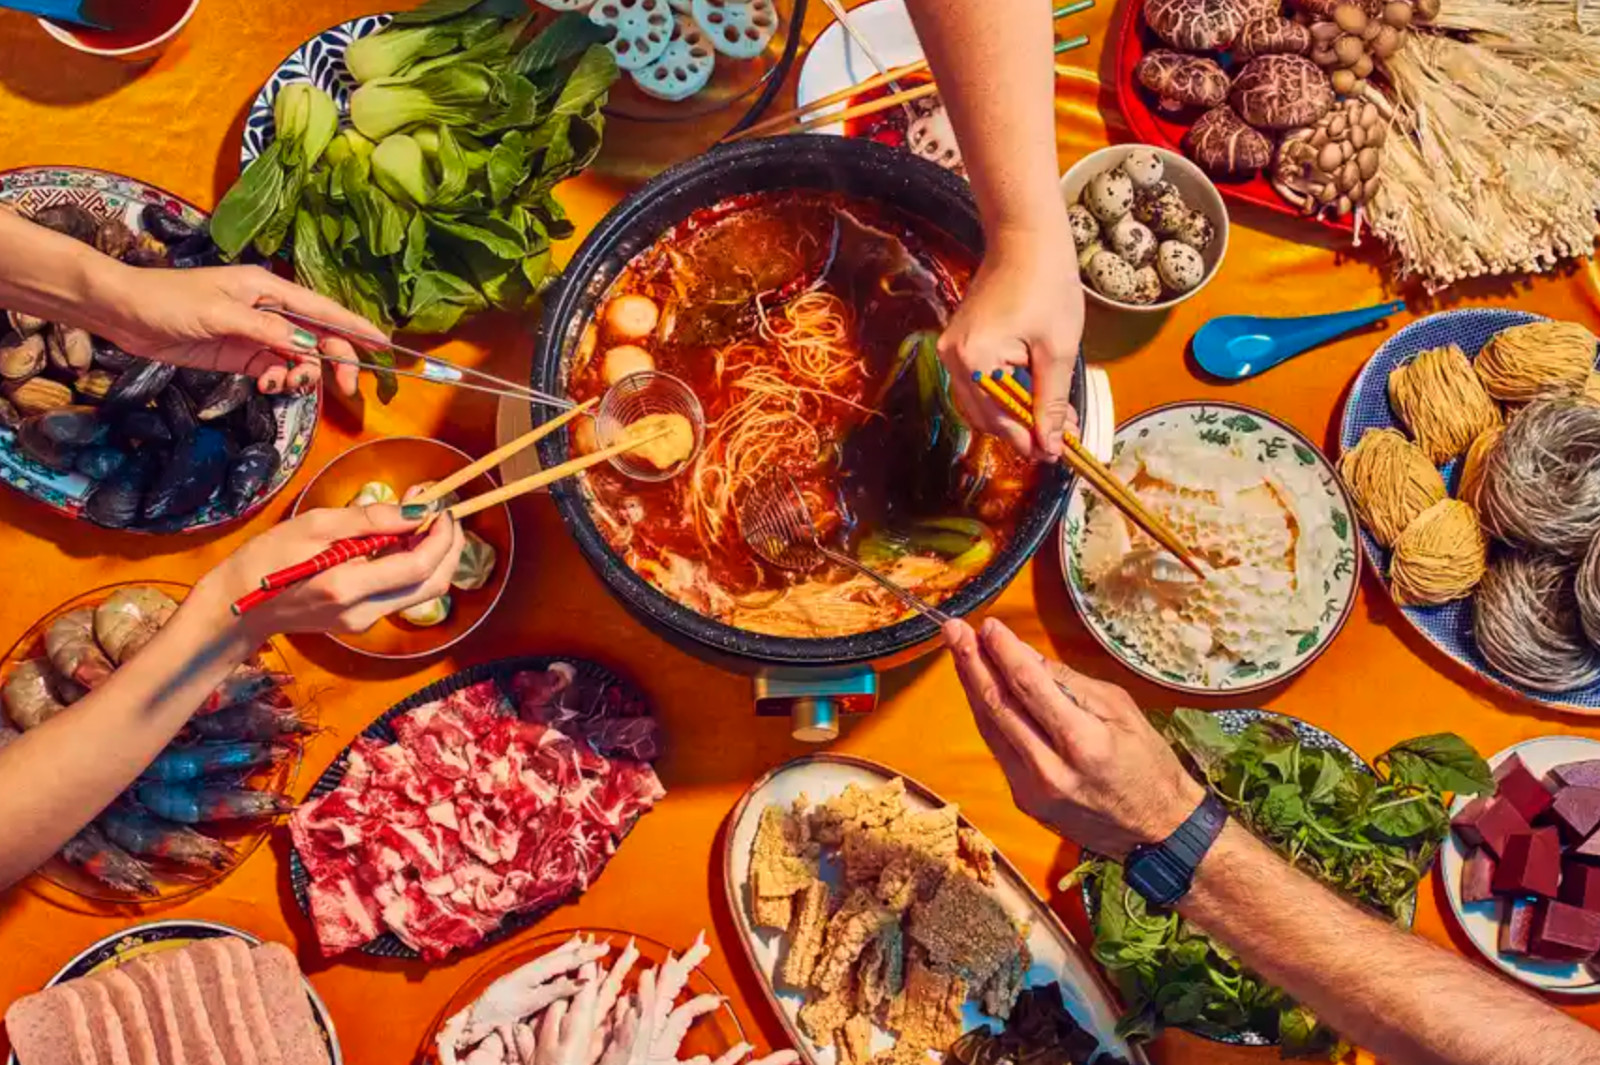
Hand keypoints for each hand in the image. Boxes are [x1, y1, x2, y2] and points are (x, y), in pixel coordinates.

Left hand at [94, 263, 380, 396]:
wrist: (124, 313)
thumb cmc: (168, 301)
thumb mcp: (219, 315)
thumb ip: (266, 331)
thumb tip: (306, 345)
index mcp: (269, 290)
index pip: (324, 310)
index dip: (356, 328)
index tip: (384, 346)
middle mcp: (269, 310)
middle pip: (319, 336)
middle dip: (335, 361)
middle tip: (346, 388)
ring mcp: (256, 334)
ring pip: (299, 357)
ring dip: (302, 374)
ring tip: (286, 385)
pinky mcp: (241, 355)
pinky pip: (275, 369)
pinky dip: (279, 380)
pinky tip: (268, 385)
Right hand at [191, 505, 464, 637]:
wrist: (236, 608)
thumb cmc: (265, 559)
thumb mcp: (313, 525)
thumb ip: (368, 520)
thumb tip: (415, 510)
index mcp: (348, 588)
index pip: (419, 566)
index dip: (441, 537)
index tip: (443, 507)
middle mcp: (364, 613)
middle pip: (432, 585)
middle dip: (449, 547)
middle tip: (446, 513)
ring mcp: (364, 622)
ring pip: (420, 592)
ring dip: (433, 556)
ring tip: (425, 520)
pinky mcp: (361, 623)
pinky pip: (400, 594)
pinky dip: (412, 567)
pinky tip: (402, 541)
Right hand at [940, 221, 1083, 460]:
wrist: (1026, 239)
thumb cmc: (1046, 284)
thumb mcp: (1057, 349)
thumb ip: (1051, 401)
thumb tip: (1052, 444)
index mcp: (975, 360)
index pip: (1002, 420)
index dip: (1031, 441)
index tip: (1057, 454)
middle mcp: (953, 359)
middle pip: (986, 418)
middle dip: (1023, 430)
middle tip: (1061, 435)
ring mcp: (952, 351)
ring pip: (981, 405)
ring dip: (1015, 415)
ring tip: (1053, 414)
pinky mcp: (959, 344)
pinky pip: (979, 384)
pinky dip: (1005, 395)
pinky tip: (1034, 392)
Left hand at [943, 617, 1204, 858]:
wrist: (1156, 831)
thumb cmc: (1147, 763)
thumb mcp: (1119, 710)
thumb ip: (1067, 682)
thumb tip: (1022, 654)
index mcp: (1082, 742)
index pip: (1029, 686)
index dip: (1003, 652)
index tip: (988, 625)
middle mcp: (1051, 769)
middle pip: (998, 706)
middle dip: (971, 662)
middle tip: (953, 630)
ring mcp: (1032, 790)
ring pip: (989, 727)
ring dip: (970, 686)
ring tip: (958, 650)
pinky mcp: (1024, 801)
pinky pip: (998, 748)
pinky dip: (987, 715)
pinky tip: (979, 689)